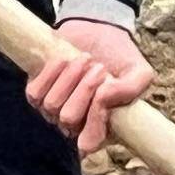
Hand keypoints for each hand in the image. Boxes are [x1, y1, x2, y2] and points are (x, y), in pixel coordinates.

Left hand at [27, 20, 153, 155]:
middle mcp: (76, 125)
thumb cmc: (121, 57)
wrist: (100, 31)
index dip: (95, 120)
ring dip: (71, 76)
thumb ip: (131, 89)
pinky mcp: (37, 92)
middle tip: (100, 68)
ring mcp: (54, 110)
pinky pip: (35, 92)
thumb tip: (103, 97)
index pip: (89, 143)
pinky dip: (51, 72)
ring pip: (51, 105)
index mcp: (103, 127)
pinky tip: (65, 59)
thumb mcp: (140, 72)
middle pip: (69, 119)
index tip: (105, 91)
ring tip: (86, 59)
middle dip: (85, 88)